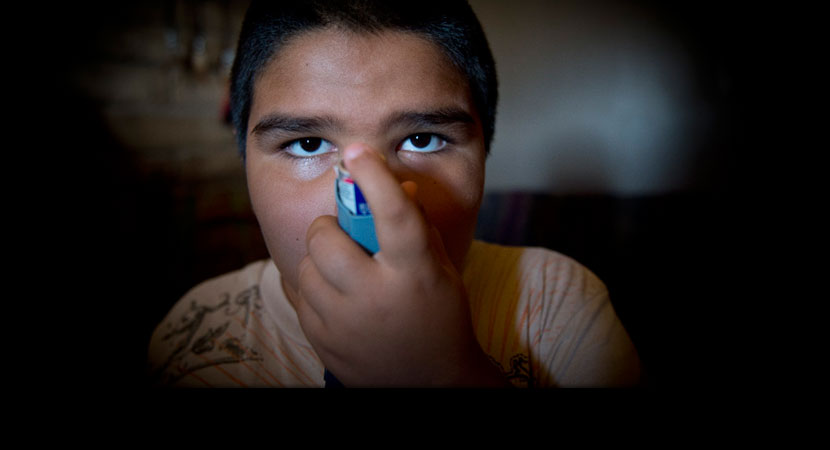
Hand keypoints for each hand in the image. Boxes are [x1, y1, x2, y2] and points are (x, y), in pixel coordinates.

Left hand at [292, 143, 505, 386]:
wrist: (430, 384)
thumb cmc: (441, 317)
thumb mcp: (440, 270)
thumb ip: (416, 229)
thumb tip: (394, 187)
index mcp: (415, 274)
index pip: (395, 216)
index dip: (375, 178)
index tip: (357, 151)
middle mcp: (377, 296)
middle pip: (326, 239)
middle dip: (331, 228)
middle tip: (345, 236)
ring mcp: (346, 322)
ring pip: (308, 266)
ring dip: (322, 260)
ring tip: (345, 272)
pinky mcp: (324, 340)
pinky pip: (302, 295)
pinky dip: (316, 288)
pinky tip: (338, 298)